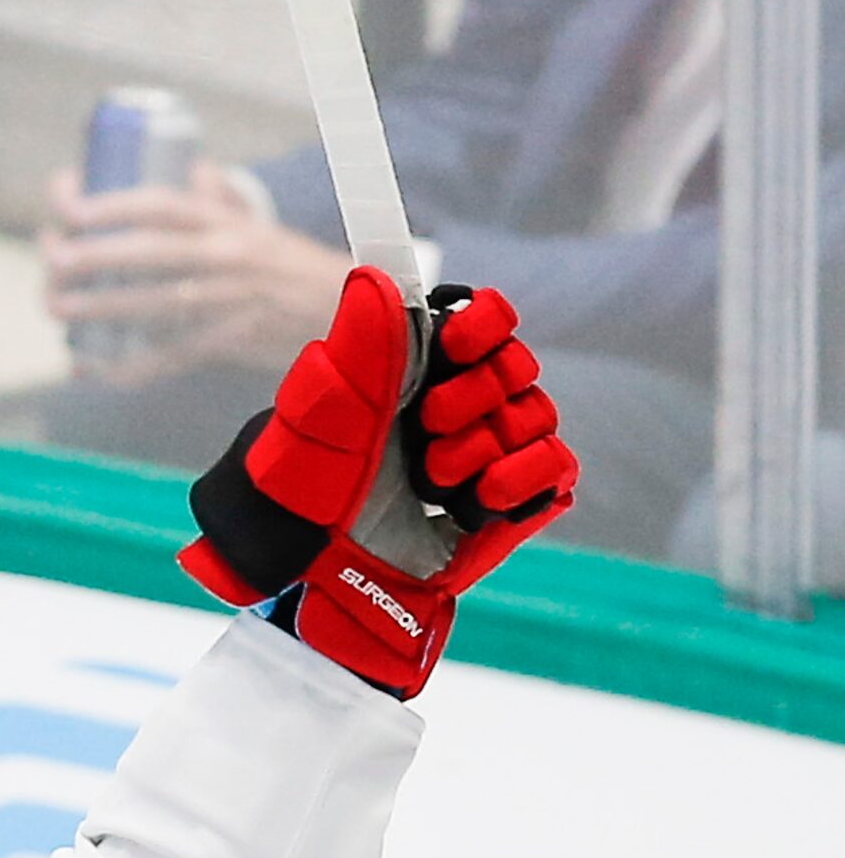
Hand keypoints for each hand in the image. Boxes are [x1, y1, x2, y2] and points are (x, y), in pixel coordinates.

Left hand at [41, 162, 352, 383]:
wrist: (342, 312)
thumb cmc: (286, 267)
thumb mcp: (256, 225)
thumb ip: (219, 199)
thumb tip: (189, 167)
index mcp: (226, 222)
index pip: (162, 205)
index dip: (111, 204)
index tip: (67, 205)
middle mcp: (227, 258)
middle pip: (150, 252)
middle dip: (95, 255)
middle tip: (53, 259)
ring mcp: (227, 303)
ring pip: (153, 305)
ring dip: (98, 308)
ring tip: (56, 306)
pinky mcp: (227, 344)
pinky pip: (168, 358)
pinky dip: (125, 367)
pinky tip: (88, 367)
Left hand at [179, 268, 579, 696]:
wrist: (316, 580)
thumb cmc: (302, 498)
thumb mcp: (322, 418)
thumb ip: (358, 347)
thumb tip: (375, 276)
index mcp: (411, 372)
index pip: (481, 317)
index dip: (483, 322)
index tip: (457, 340)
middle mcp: (454, 406)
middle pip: (514, 364)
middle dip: (474, 393)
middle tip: (426, 427)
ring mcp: (486, 453)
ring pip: (536, 413)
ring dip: (484, 445)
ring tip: (432, 480)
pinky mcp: (511, 503)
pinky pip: (555, 466)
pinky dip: (520, 480)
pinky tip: (474, 502)